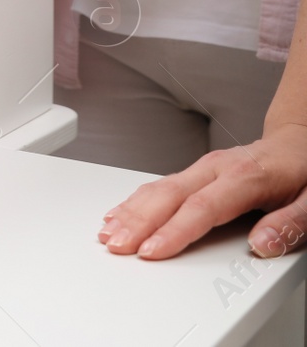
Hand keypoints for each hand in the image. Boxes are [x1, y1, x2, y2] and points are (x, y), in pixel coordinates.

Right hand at [99, 123, 306, 259]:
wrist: (299, 144)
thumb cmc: (304, 174)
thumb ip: (289, 224)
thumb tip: (262, 245)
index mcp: (244, 177)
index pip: (202, 207)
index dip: (174, 231)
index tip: (152, 251)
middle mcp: (216, 168)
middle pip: (169, 195)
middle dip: (138, 221)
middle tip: (117, 244)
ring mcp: (202, 167)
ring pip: (158, 187)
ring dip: (130, 211)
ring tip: (108, 233)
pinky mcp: (194, 171)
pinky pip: (159, 184)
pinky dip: (134, 201)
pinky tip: (119, 213)